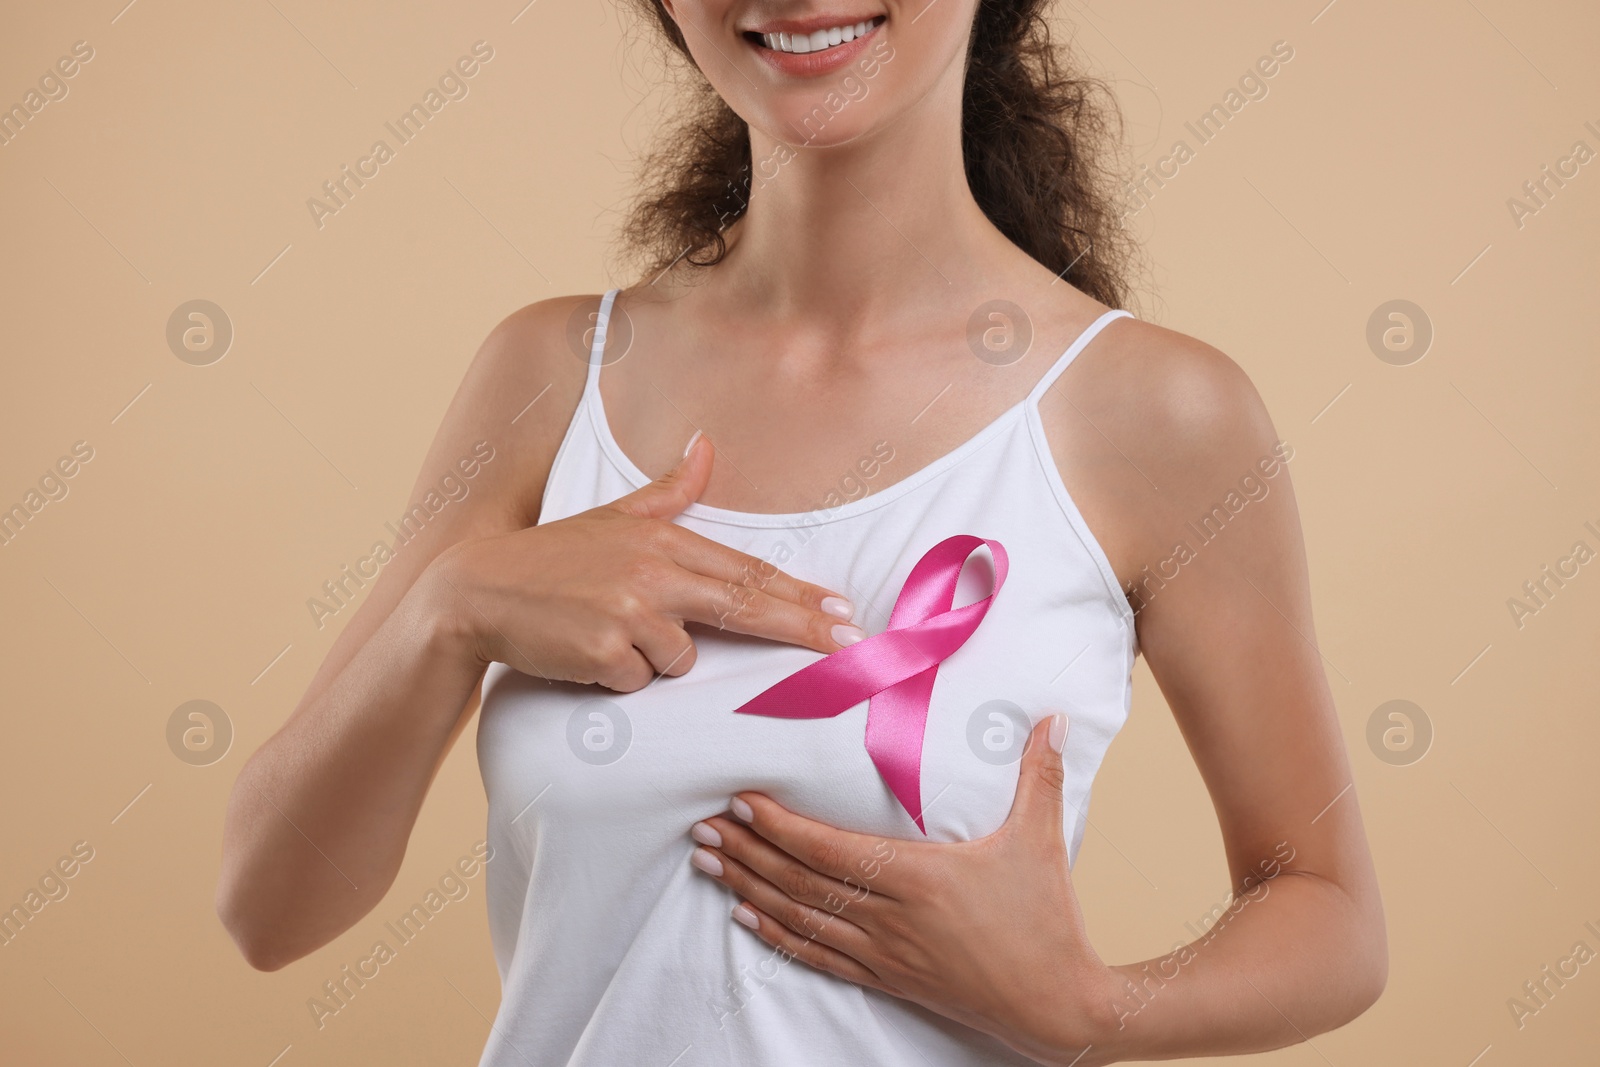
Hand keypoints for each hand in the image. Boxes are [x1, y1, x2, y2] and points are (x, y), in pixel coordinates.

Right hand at [427, 435, 862, 690]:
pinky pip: (640, 682)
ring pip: (682, 659)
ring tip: (605, 634)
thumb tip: (706, 443)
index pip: (746, 571)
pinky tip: (586, 653)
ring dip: (653, 659)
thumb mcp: (615, 517)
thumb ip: (670, 489)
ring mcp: (631, 611)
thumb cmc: (552, 559)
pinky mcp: (606, 651)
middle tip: (849, 644)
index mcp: (662, 539)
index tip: (841, 612)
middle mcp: (653, 571)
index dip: (798, 595)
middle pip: (745, 606)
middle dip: (801, 627)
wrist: (475, 593)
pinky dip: (619, 678)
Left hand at [686, 713, 1123, 1065]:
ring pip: (800, 918)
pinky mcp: (888, 979)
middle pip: (801, 881)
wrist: (1056, 1007)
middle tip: (702, 825)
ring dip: (749, 887)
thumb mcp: (1042, 841)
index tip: (742, 801)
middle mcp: (891, 918)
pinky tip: (747, 917)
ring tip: (709, 862)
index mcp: (919, 879)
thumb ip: (1040, 776)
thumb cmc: (1049, 923)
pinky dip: (777, 934)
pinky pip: (818, 956)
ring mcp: (884, 953)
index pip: (830, 849)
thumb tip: (1053, 718)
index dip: (780, 826)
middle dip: (746, 851)